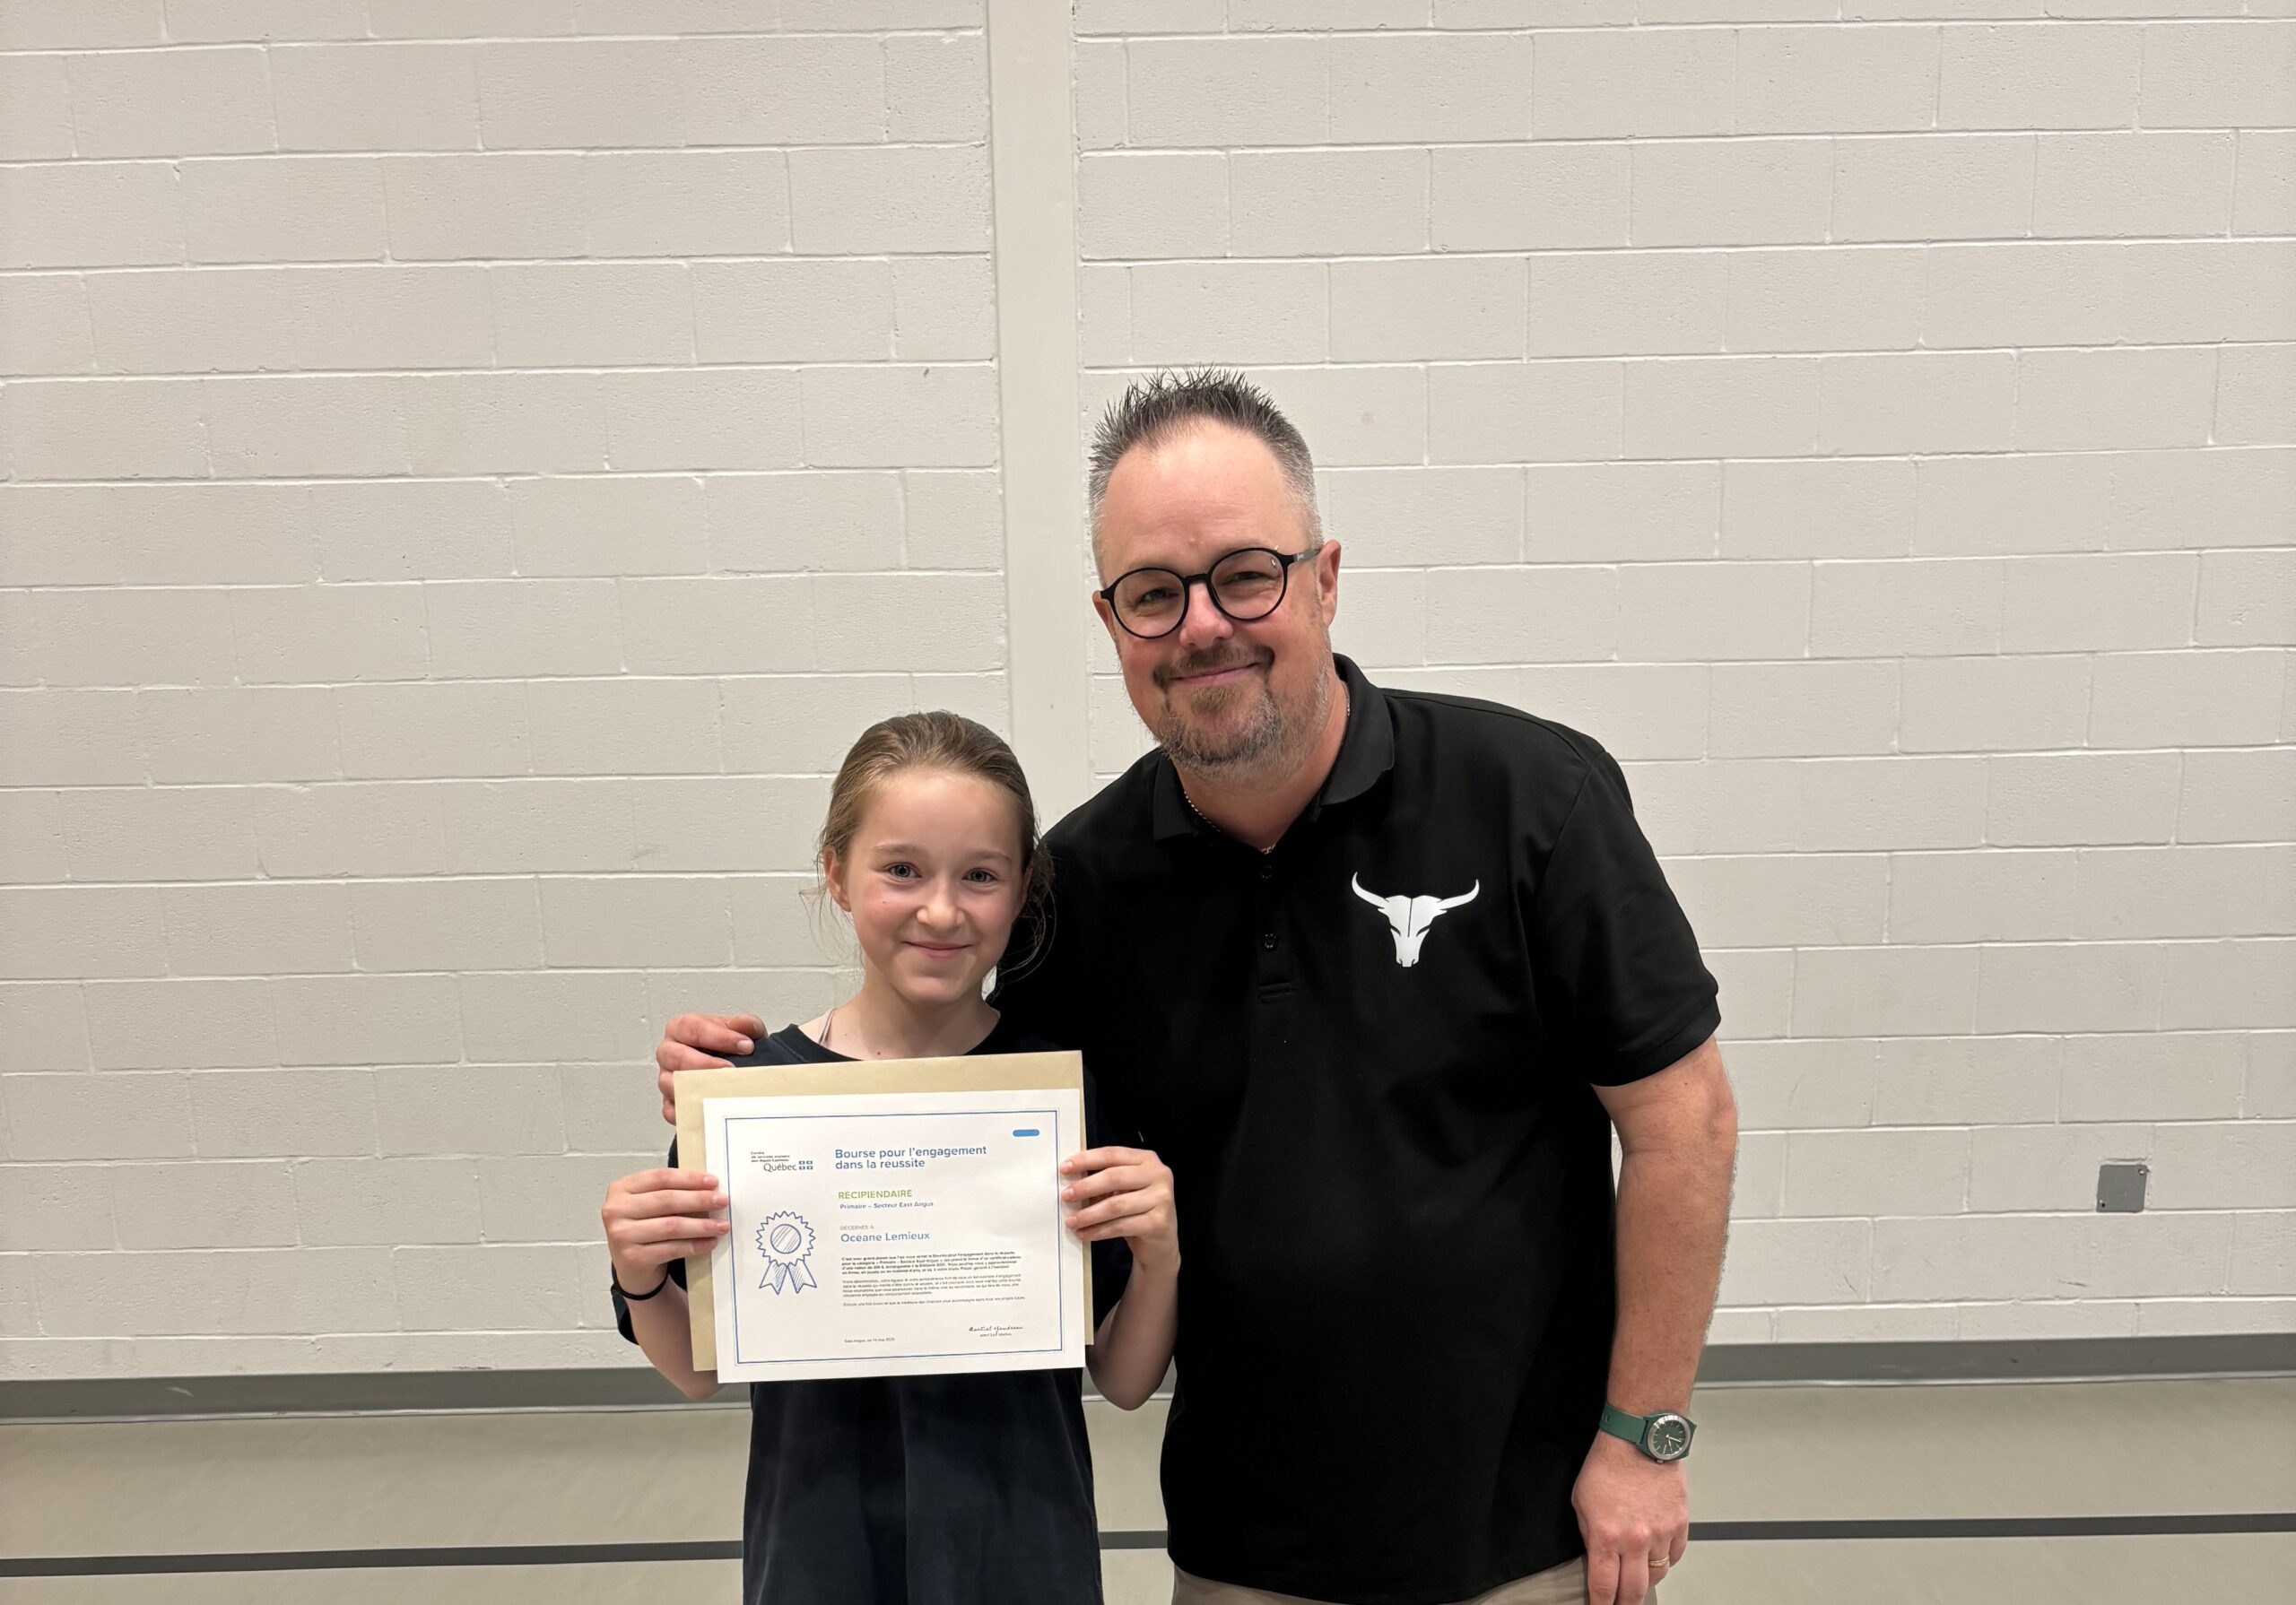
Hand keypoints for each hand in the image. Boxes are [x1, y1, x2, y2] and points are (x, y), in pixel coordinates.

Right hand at [602, 1167, 729, 1285]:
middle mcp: (616, 1210)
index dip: (689, 1178)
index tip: (713, 1182)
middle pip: (666, 1200)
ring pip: (671, 1226)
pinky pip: (671, 1248)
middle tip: (722, 1201)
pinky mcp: (632, 1257)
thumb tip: (709, 1187)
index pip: (660, 1177)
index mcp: (621, 1188)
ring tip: (722, 1225)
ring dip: (701, 1225)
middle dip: (699, 1200)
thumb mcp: (649, 1204)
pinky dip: (694, 1245)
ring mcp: (621, 1235)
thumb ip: (671, 1192)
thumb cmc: (645, 1228)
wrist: (631, 1266)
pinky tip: (709, 1242)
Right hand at [655, 1014, 765, 1123]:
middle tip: (730, 1069)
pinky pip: (673, 1110)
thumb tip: (744, 1025)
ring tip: (722, 1090)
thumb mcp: (741, 1031)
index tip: (744, 1045)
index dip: (719, 1036)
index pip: (692, 1028)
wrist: (731, 1069)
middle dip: (705, 1063)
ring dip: (697, 1088)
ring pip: (671, 1084)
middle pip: (677, 1056)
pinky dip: (690, 1111)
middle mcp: (670, 1053)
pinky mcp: (670, 1104)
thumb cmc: (727, 1048)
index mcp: (681, 1029)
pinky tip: (710, 1109)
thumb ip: (745, 1024)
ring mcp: (667, 1079)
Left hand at [1059, 1147, 1177, 1274]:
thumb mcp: (1124, 1189)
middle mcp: (1158, 1175)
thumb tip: (1070, 1180)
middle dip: (1086, 1187)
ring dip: (1089, 1214)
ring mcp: (1161, 1198)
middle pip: (1114, 1177)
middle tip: (1065, 1196)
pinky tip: (1084, 1233)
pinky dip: (1098, 1231)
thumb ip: (1105, 1180)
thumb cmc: (1138, 1210)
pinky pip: (1121, 1226)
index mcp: (1147, 1159)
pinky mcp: (1158, 1222)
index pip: (1112, 1154)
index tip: (1064, 1169)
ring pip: (1115, 1205)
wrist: (1161, 1242)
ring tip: (1071, 1221)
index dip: (1086, 1160)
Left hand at [1572, 1432, 1687, 1604]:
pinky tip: (1657, 1555)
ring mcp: (1661, 1534)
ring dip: (1646, 1580)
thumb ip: (1589, 1533)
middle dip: (1625, 1604)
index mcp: (1607, 1536)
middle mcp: (1636, 1540)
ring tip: (1638, 1576)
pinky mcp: (1679, 1524)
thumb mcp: (1581, 1501)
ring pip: (1658, 1575)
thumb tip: (1596, 1555)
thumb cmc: (1608, 1462)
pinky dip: (1666, 1560)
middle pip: (1634, 1591)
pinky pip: (1675, 1556)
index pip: (1604, 1587)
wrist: (1639, 1438)